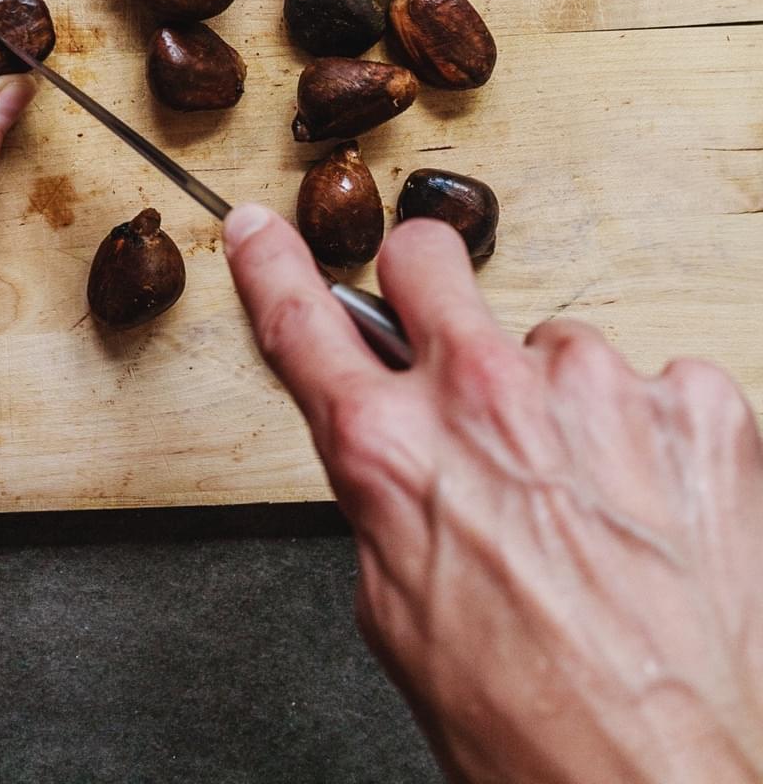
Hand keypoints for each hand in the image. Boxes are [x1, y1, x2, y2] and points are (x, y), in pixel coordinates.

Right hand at [224, 205, 762, 783]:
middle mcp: (488, 396)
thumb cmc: (539, 734)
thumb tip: (390, 452)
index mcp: (393, 452)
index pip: (305, 324)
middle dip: (424, 284)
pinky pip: (658, 386)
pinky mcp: (699, 405)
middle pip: (426, 260)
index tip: (265, 230)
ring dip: (565, 404)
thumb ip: (387, 499)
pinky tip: (660, 514)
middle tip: (455, 349)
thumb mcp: (403, 618)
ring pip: (559, 344)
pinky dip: (657, 439)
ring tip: (594, 506)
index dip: (274, 267)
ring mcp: (601, 389)